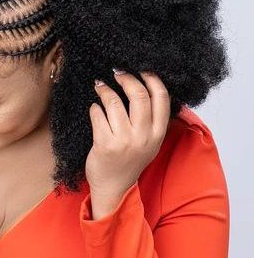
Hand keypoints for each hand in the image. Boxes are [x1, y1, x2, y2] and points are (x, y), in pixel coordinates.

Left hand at [86, 70, 170, 210]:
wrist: (114, 187)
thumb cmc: (130, 161)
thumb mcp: (149, 143)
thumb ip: (152, 121)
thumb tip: (145, 87)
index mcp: (158, 134)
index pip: (162, 98)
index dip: (152, 79)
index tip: (142, 70)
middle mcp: (143, 137)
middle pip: (139, 96)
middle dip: (126, 78)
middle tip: (117, 73)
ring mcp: (124, 141)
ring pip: (114, 103)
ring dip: (105, 90)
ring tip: (100, 86)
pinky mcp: (104, 144)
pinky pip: (98, 115)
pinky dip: (94, 107)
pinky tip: (94, 108)